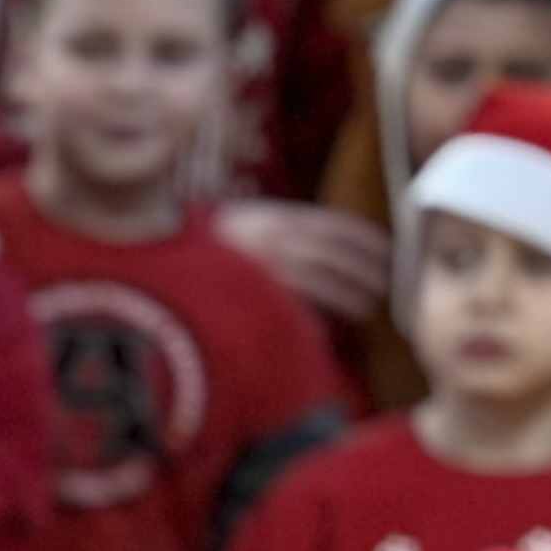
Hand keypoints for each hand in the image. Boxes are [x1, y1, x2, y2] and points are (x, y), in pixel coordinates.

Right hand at [209, 193, 393, 325]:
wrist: (161, 253)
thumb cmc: (210, 244)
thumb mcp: (251, 221)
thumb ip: (285, 228)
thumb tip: (327, 246)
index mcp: (278, 219)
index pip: (337, 226)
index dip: (368, 240)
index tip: (389, 252)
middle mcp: (274, 241)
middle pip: (335, 256)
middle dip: (365, 271)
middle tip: (383, 286)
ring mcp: (261, 270)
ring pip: (320, 283)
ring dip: (348, 297)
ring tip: (364, 308)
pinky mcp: (250, 297)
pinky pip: (290, 311)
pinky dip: (311, 322)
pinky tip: (324, 332)